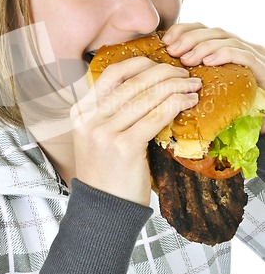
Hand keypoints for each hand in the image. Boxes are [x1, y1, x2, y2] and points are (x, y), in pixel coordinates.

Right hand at [70, 57, 200, 205]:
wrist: (103, 210)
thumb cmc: (106, 174)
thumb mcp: (98, 137)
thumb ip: (112, 112)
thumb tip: (147, 87)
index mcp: (81, 112)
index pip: (111, 74)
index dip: (138, 64)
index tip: (158, 63)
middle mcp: (90, 119)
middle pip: (132, 83)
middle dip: (164, 73)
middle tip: (184, 73)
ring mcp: (105, 132)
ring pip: (147, 97)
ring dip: (175, 86)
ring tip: (192, 86)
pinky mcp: (124, 147)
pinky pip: (156, 116)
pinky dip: (176, 104)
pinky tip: (188, 101)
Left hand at [162, 23, 264, 89]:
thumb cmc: (237, 99)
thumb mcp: (213, 83)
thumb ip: (195, 74)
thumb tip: (167, 74)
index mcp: (225, 46)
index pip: (203, 28)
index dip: (183, 29)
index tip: (166, 40)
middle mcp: (239, 46)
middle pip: (212, 31)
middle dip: (189, 38)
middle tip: (172, 51)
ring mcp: (251, 54)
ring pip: (226, 40)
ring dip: (202, 47)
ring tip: (186, 60)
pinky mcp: (261, 68)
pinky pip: (243, 55)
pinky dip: (224, 55)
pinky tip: (209, 62)